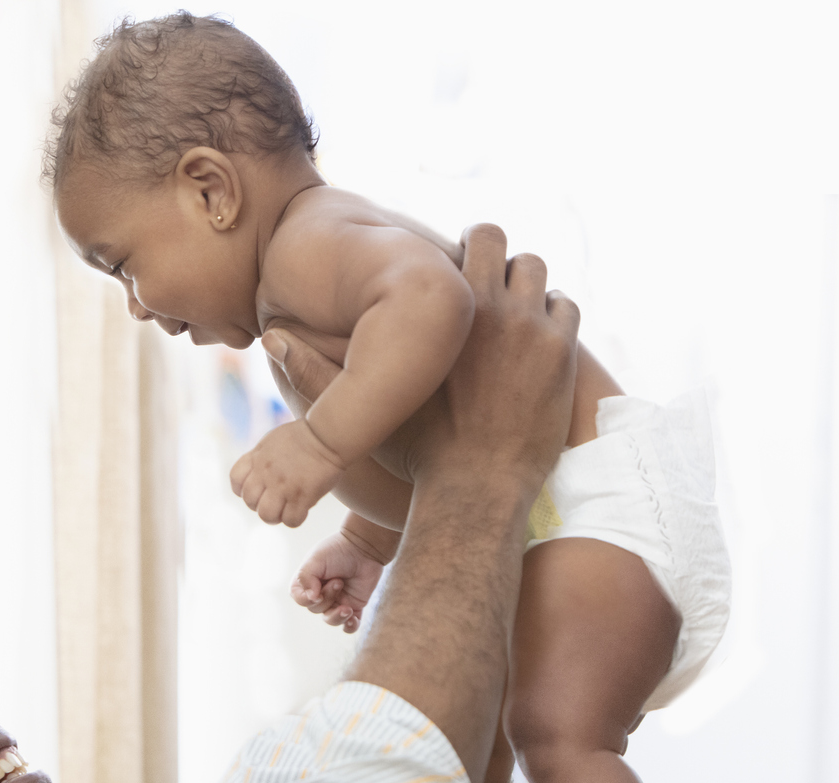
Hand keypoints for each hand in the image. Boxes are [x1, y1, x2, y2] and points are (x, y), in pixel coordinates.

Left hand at [229, 419, 347, 526]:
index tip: (257, 490)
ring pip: (266, 515)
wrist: (327, 434)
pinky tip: (303, 510)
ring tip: (286, 510)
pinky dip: (295, 519)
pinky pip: (291, 520)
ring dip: (275, 516)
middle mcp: (265, 473)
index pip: (236, 480)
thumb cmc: (304, 436)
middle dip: (260, 505)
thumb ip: (259, 458)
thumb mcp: (271, 441)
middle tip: (276, 502)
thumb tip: (256, 474)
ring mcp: (283, 486)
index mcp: (257, 458)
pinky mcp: (302, 496)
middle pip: (250, 501)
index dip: (243, 490)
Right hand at [265, 228, 579, 496]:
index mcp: (450, 308)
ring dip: (528, 287)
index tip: (463, 264)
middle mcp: (496, 308)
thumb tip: (271, 338)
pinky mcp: (561, 358)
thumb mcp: (364, 410)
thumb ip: (314, 374)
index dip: (472, 245)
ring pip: (541, 273)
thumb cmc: (420, 454)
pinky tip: (537, 341)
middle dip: (499, 258)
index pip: (478, 234)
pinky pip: (567, 309)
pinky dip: (554, 317)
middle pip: (511, 242)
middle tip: (489, 284)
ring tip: (513, 312)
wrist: (475, 492)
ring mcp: (534, 331)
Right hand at [290, 531, 386, 632]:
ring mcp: (338, 601)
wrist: (365, 547)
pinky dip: (350, 626)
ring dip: (337, 616)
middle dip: (327, 598)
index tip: (317, 592)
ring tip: (348, 607)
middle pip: (316, 609)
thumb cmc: (338, 550)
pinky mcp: (354, 606)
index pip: (299, 599)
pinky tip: (353, 619)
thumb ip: (305, 577)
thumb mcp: (315, 559)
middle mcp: (321, 593)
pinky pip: (349, 625)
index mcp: (308, 582)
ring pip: (330, 620)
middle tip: (339, 581)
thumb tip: (312, 599)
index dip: (306, 600)